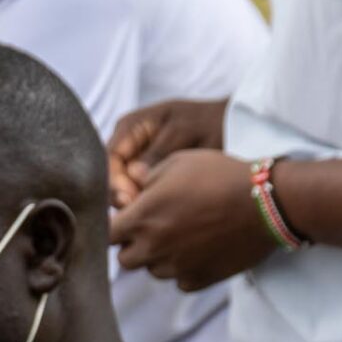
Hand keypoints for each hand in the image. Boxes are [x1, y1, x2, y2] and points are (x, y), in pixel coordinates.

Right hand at [108, 97, 226, 206]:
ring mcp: (137, 163)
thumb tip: (135, 177)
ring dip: (134, 205)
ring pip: (124, 190)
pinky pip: (140, 194)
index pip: (107, 160)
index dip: (114, 183)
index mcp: (129, 128)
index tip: (130, 200)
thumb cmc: (208, 124)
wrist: (233, 126)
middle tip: (140, 214)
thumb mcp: (183, 133)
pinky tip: (158, 216)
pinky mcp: (150, 178)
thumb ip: (157, 153)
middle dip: (122, 197)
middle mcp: (127, 146)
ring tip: (151, 217)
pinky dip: (146, 205)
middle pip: (112, 178)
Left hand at [113, 149, 274, 291]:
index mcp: (142, 218)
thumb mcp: (177, 162)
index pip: (108, 233)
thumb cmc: (220, 175)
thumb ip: (145, 179)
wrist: (265, 203)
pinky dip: (183, 269)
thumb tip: (129, 184)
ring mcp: (176, 267)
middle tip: (154, 228)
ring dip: (159, 257)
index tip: (130, 217)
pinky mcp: (199, 280)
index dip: (116, 225)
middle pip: (125, 259)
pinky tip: (199, 249)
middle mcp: (153, 247)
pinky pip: (179, 280)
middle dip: (134, 244)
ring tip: (182, 236)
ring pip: (153, 270)